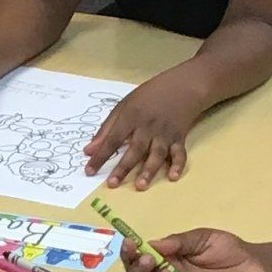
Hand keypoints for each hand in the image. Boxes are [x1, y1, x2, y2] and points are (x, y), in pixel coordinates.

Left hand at [84, 73, 208, 189]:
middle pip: (134, 149)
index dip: (101, 155)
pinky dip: (177, 165)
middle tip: (112, 184)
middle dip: (123, 167)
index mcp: (131, 116)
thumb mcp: (124, 105)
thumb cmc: (149, 95)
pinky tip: (173, 177)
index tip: (89, 171)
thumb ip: (106, 128)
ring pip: (156, 154)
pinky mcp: (179, 137)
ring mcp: (165, 133)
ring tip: (140, 186)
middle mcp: (148, 126)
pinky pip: (179, 153)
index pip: (113, 139)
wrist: (182, 86)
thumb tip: (89, 150)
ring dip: (148, 170)